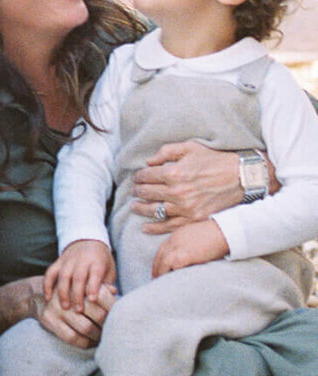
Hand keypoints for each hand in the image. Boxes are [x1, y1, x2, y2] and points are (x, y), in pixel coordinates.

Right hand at [34, 281, 114, 349]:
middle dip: (107, 325)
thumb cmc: (68, 292)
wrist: (37, 295)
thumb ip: (99, 287)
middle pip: (97, 314)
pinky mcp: (49, 320)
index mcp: (77, 282)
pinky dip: (84, 343)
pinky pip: (71, 337)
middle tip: (112, 329)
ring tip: (102, 337)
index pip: (102, 296)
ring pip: (85, 328)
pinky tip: (89, 342)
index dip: (112, 308)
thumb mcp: (83, 284)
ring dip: (97, 336)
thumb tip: (114, 290)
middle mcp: (67, 294)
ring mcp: (57, 308)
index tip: (117, 316)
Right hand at [45, 239, 115, 310]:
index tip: (92, 300)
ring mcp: (68, 260)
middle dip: (77, 295)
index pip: (94, 273)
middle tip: (78, 310)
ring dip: (63, 292)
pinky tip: (48, 298)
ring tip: (65, 307)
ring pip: (63, 276)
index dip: (92, 287)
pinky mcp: (58, 262)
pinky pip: (50, 273)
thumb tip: (111, 294)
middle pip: (78, 277)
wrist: (87, 240)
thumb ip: (108, 282)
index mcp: (97, 261)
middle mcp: (82, 260)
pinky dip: (47, 285)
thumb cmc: (101, 261)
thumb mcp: (109, 269)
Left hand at [131, 142, 269, 233]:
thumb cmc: (216, 160)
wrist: (242, 177)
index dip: (138, 177)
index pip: (146, 176)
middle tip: (134, 191)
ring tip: (134, 207)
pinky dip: (154, 228)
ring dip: (141, 209)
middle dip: (137, 191)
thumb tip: (149, 162)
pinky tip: (145, 227)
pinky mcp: (193, 219)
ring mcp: (185, 208)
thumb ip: (166, 152)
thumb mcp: (190, 148)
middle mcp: (177, 192)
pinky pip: (169, 226)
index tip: (137, 177)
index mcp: (174, 173)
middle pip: (147, 194)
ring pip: (155, 211)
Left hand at [151, 217, 229, 277]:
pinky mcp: (183, 256)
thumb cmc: (215, 234)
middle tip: (156, 281)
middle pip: (158, 258)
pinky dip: (170, 276)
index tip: (157, 270)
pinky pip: (172, 268)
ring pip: (162, 264)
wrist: (224, 231)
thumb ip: (187, 244)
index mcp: (176, 236)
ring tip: (161, 285)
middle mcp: (173, 241)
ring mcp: (176, 248)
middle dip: (156, 270)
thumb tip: (187, 257)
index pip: (161, 251)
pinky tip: (171, 283)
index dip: (158, 262)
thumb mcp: (195, 236)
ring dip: (160, 275)